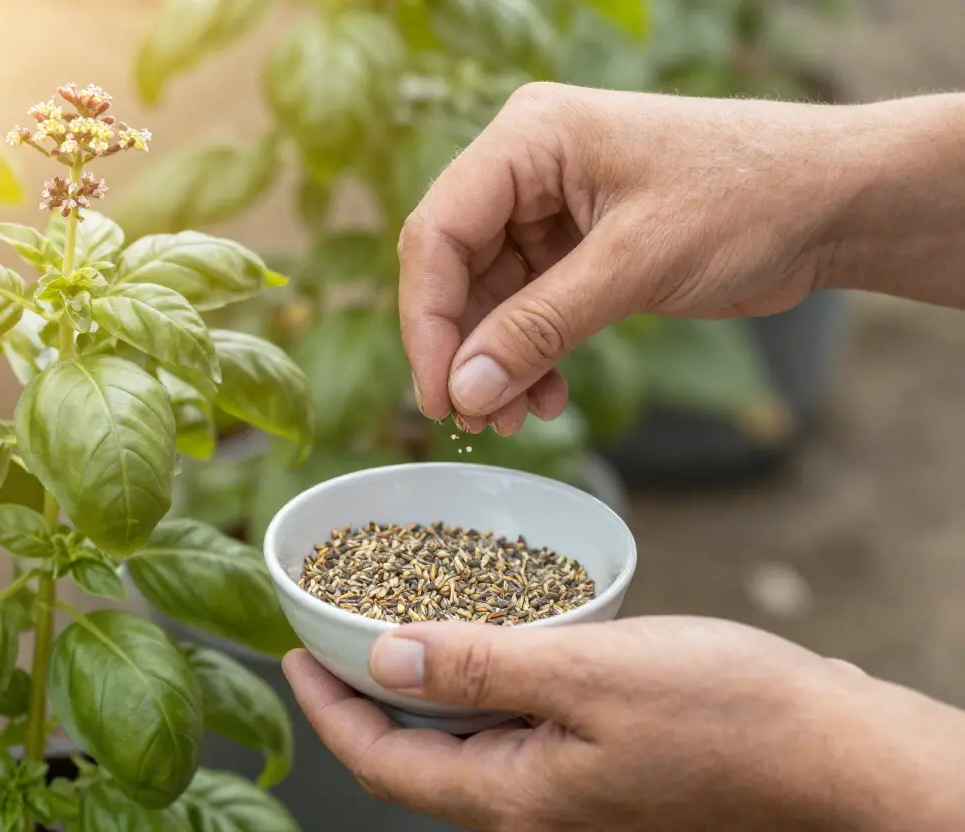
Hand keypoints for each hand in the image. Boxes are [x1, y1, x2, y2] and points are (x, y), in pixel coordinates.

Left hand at [284, 616, 964, 830]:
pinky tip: (487, 641)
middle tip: (329, 634)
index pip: (383, 764)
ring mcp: (569, 794)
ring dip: (419, 692)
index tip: (292, 653)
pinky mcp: (601, 768)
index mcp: (516, 799)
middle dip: (360, 701)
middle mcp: (533, 809)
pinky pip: (513, 731)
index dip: (325, 710)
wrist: (835, 753)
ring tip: (394, 626)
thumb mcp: (590, 674)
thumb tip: (380, 660)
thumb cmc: (727, 713)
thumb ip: (479, 669)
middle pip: (414, 760)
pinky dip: (480, 687)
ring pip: (463, 746)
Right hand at [397, 82, 919, 433]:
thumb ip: (541, 328)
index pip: (439, 231)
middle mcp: (528, 165)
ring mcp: (551, 206)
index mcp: (531, 138)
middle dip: (463, 347)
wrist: (831, 202)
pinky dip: (531, 354)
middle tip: (476, 416)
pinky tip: (546, 395)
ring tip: (515, 417)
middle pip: (455, 266)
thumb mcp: (635, 265)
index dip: (428, 320)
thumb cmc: (749, 199)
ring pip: (489, 294)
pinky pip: (528, 306)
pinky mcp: (577, 244)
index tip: (440, 394)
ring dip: (497, 360)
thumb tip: (466, 390)